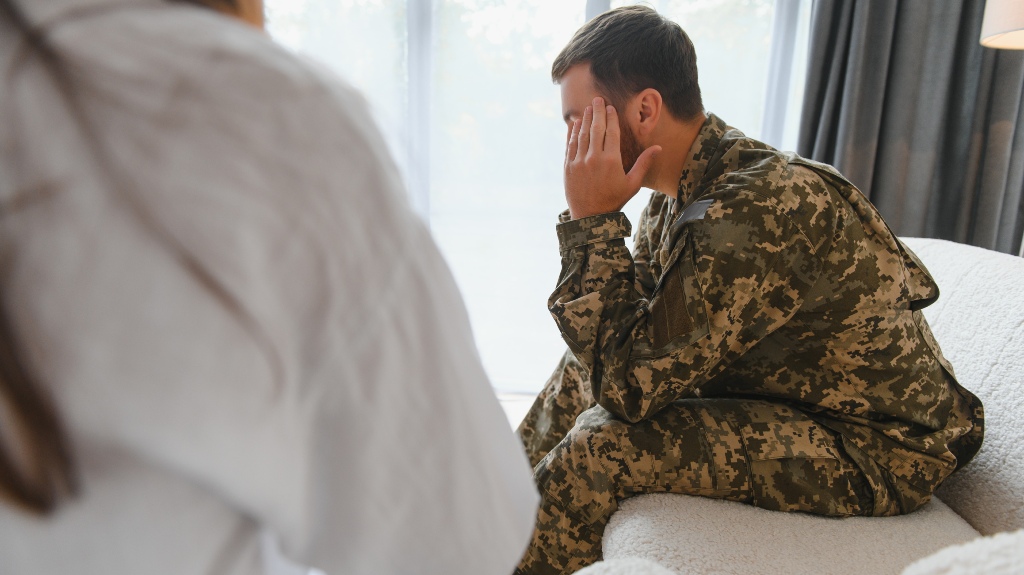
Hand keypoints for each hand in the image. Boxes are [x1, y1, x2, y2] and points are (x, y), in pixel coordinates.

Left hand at [564, 97, 660, 219]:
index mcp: (612, 161)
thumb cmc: (614, 200)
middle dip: (597, 112)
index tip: (611, 107)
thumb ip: (644, 163)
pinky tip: (574, 124)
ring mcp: (579, 162)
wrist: (591, 218)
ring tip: (587, 108)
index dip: (611, 118)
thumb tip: (658, 147)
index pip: (612, 132)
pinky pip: (570, 145)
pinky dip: (572, 133)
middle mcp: (594, 158)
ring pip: (582, 135)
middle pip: (596, 129)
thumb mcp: (633, 184)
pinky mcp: (568, 167)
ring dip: (584, 120)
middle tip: (598, 99)